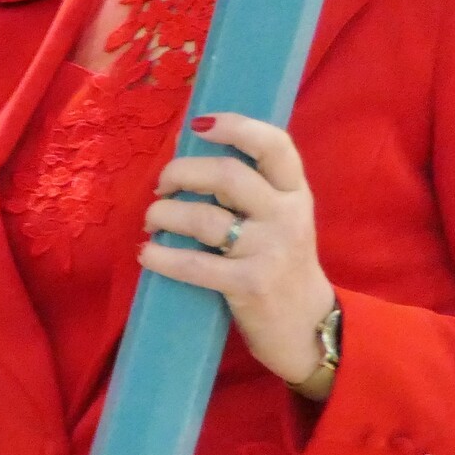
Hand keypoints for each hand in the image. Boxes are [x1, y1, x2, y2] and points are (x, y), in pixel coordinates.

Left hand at [139, 112, 336, 386]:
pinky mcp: (250, 284)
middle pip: (227, 175)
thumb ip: (253, 190)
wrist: (308, 328)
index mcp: (295, 192)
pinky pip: (195, 264)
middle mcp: (287, 215)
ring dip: (164, 215)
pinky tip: (147, 253)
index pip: (274, 145)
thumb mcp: (282, 219)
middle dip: (181, 173)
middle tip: (161, 186)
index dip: (236, 127)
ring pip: (203, 218)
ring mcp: (270, 250)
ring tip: (151, 222)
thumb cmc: (281, 266)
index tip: (198, 126)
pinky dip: (162, 256)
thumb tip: (192, 159)